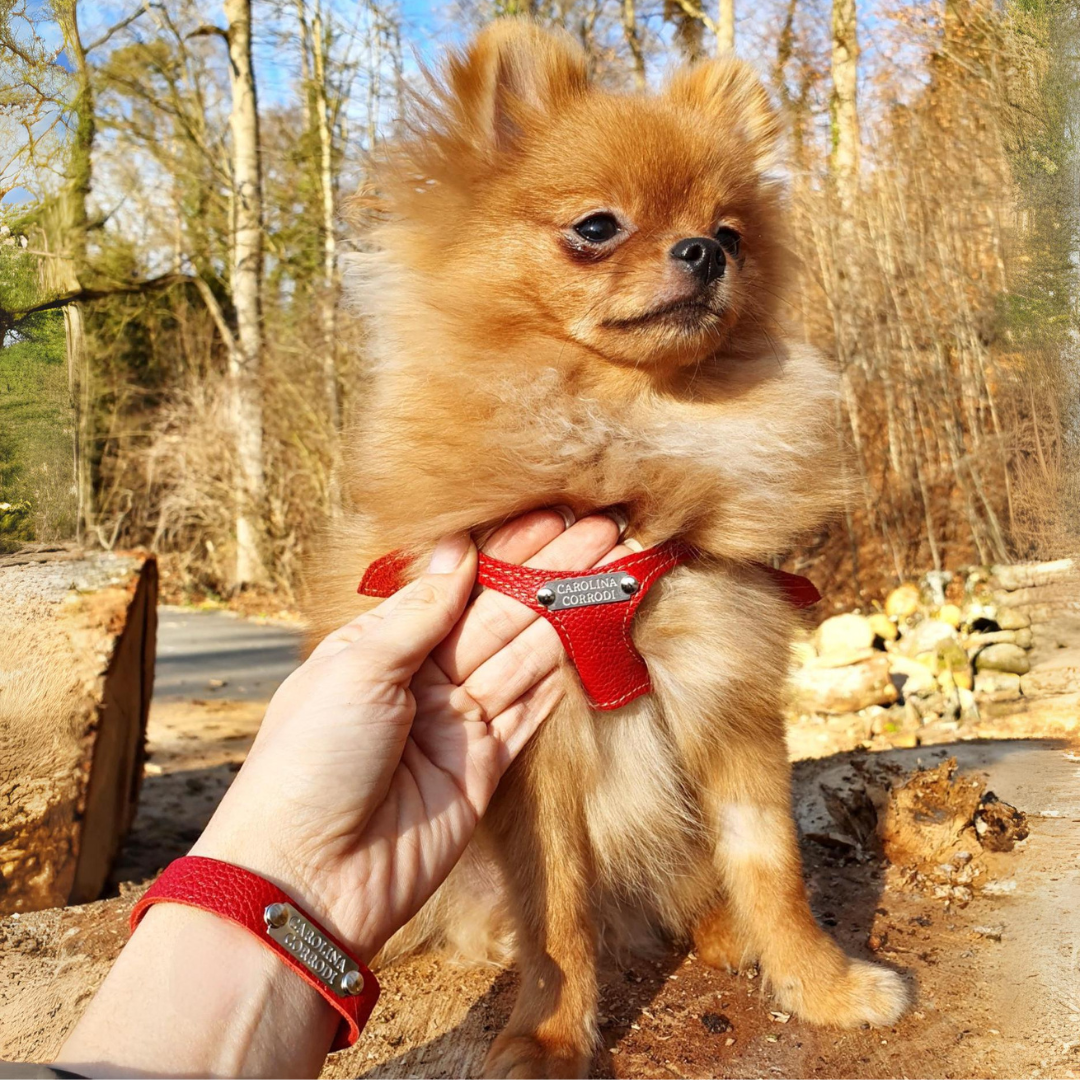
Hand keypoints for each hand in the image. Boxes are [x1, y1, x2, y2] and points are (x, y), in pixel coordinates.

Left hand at [190, 508, 628, 960]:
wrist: (309, 879)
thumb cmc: (309, 763)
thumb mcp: (355, 671)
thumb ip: (417, 615)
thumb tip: (458, 552)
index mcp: (380, 645)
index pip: (454, 584)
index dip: (504, 550)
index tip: (551, 514)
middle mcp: (422, 677)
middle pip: (500, 613)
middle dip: (551, 571)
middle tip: (604, 527)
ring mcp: (457, 722)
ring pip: (524, 654)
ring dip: (569, 613)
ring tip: (614, 567)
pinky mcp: (485, 766)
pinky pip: (532, 709)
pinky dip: (565, 673)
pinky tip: (595, 633)